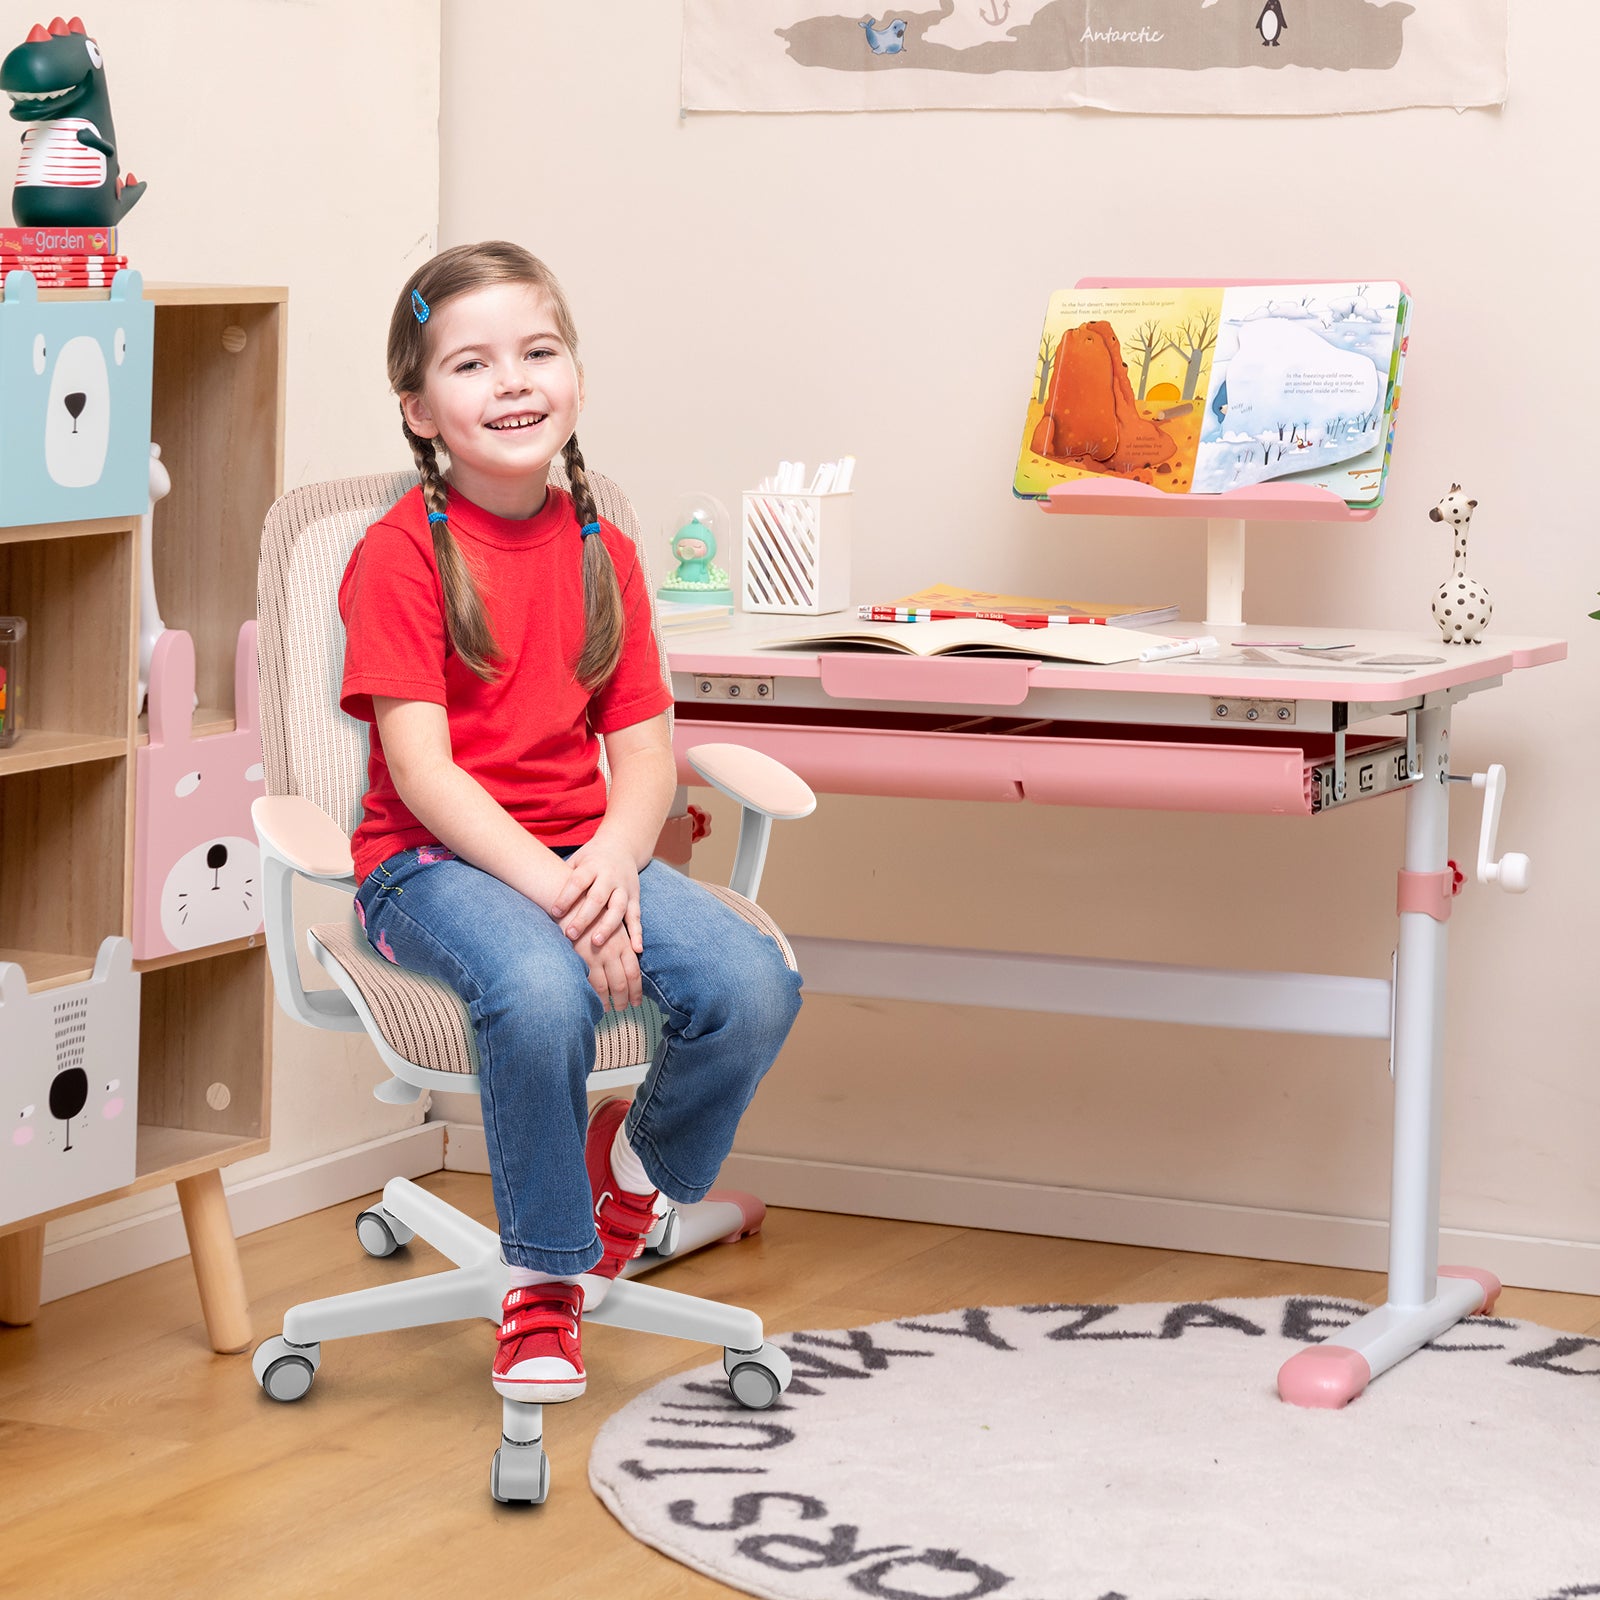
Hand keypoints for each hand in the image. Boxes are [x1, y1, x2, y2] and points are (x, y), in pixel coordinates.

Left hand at [551, 836, 641, 956]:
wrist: (622, 845)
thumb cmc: (591, 858)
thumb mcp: (577, 860)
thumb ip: (563, 877)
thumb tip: (536, 891)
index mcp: (592, 866)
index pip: (578, 881)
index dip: (566, 897)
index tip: (554, 912)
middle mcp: (610, 876)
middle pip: (598, 897)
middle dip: (584, 917)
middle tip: (570, 934)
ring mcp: (624, 887)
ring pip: (618, 908)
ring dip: (608, 926)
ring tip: (596, 942)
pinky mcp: (635, 897)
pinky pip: (636, 916)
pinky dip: (637, 933)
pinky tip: (635, 949)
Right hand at [583, 921, 642, 1012]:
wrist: (571, 902)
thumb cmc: (593, 914)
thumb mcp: (614, 926)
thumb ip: (623, 945)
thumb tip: (630, 965)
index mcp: (624, 943)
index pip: (634, 973)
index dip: (636, 991)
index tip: (636, 1001)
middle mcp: (612, 951)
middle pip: (622, 983)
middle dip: (623, 1000)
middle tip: (623, 1008)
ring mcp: (595, 956)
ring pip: (605, 987)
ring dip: (607, 1001)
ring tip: (608, 1009)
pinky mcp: (579, 958)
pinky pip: (588, 983)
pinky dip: (592, 995)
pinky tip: (592, 1001)